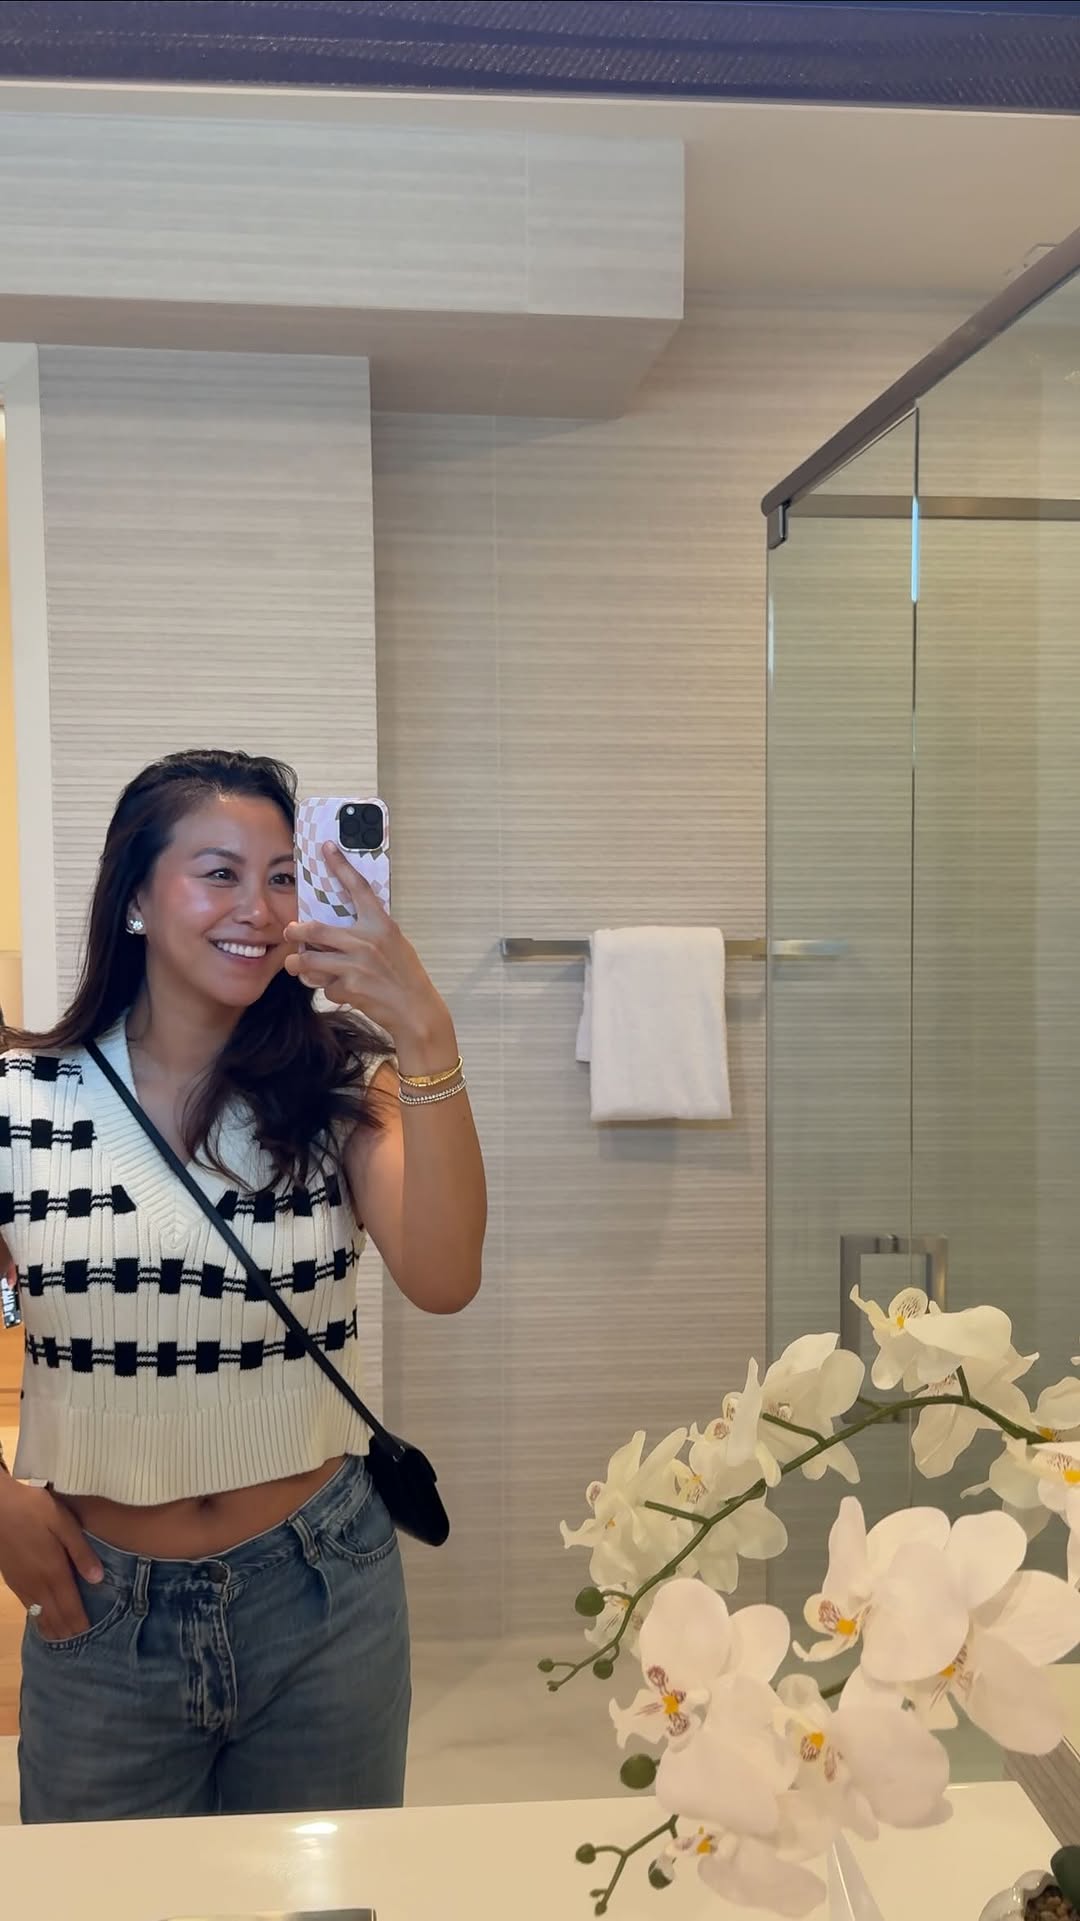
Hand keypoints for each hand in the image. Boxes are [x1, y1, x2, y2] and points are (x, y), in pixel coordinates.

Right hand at [0, 1475, 103, 1640]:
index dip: (79, 1625)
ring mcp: (22, 1584)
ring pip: (39, 1614)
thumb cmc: (35, 1509)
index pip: (70, 1607)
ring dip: (52, 1628)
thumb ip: (82, 1553)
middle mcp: (37, 1584)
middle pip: (54, 1617)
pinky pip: (27, 1606)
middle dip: (67, 1632)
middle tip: (79, 1644)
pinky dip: (38, 1617)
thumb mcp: (65, 1524)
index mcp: (54, 1572)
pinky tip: (42, 1618)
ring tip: (63, 1639)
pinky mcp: (12, 1581)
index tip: (89, 1637)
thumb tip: (98, 1580)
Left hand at [284, 843, 453, 1058]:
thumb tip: (333, 933)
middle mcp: (366, 941)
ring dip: (299, 965)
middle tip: (289, 932)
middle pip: (315, 929)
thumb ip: (367, 934)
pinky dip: (329, 990)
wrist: (415, 1010)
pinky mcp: (349, 988)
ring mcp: (356, 965)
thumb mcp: (393, 944)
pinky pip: (325, 986)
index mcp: (381, 925)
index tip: (325, 847)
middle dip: (295, 932)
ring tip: (297, 966)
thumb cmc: (404, 975)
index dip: (341, 865)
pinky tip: (344, 992)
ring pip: (310, 960)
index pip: (358, 888)